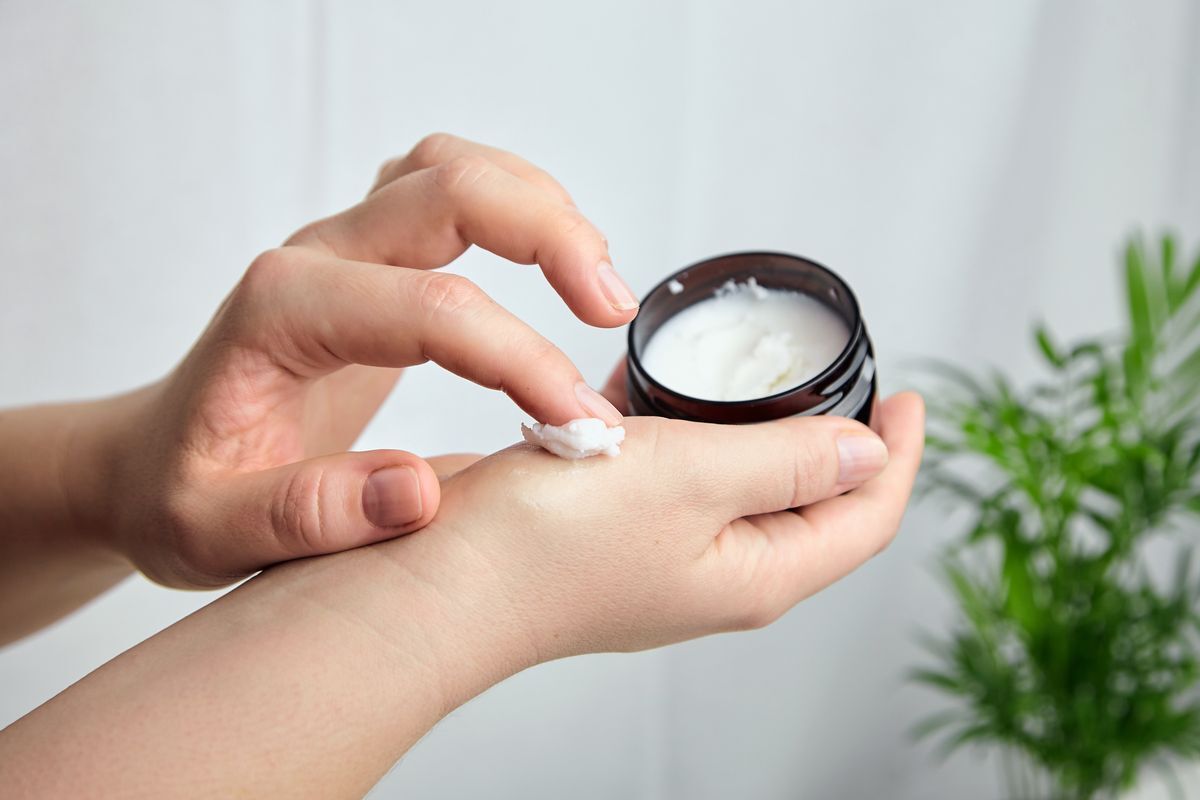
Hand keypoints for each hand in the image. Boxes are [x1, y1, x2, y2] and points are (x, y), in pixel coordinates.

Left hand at [82, 133, 638, 587]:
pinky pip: (452, 187)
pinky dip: (520, 206)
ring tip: (601, 285)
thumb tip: (416, 492)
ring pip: (456, 168)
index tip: (581, 429)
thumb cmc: (182, 491)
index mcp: (281, 313)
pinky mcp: (372, 255)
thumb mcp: (212, 532)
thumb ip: (304, 516)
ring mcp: (344, 244)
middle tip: (613, 310)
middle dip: (551, 237)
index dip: (522, 360)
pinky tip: (560, 262)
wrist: (153, 458)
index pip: (432, 310)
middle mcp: (315, 257)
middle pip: (450, 188)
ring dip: (542, 207)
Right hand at [380, 392, 923, 675]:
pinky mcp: (611, 532)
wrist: (437, 580)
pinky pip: (673, 477)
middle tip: (849, 383)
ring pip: (738, 487)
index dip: (899, 457)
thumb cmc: (551, 542)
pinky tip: (656, 389)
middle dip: (841, 446)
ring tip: (761, 378)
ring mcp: (660, 555)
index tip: (909, 397)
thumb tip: (866, 457)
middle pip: (811, 507)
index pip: (864, 519)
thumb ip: (786, 461)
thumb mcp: (694, 479)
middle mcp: (716, 572)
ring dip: (759, 434)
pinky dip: (684, 432)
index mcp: (756, 572)